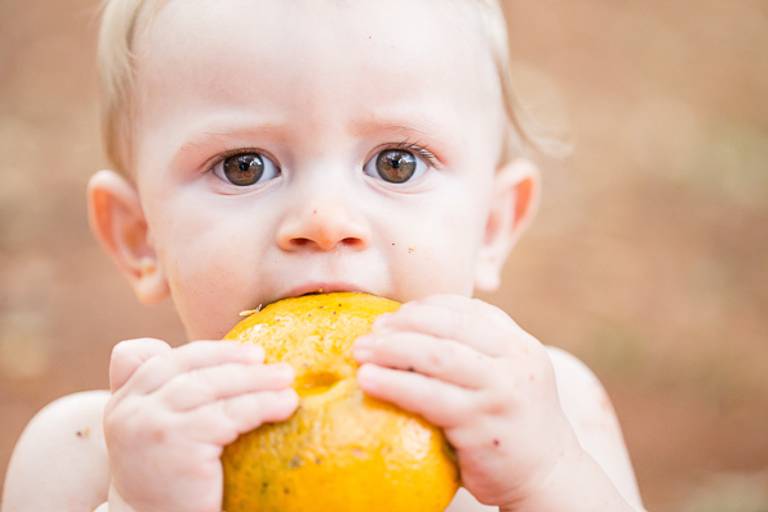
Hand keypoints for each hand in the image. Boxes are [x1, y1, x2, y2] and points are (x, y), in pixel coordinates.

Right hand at [103, 338, 297, 511]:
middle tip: (269, 360)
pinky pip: (228, 415)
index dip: (206, 351)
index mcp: (124, 399)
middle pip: (188, 367)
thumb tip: (225, 361)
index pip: (159, 357)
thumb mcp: (156, 431)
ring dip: (255, 379)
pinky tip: (285, 405)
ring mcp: (151, 424)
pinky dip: (262, 405)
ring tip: (286, 380)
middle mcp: (130, 408)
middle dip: (233, 359)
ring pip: (211, 386)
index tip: (245, 352)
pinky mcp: (177, 442)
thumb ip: (167, 394)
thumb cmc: (168, 480)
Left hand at [353, 294, 580, 507]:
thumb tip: (410, 327)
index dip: (424, 307)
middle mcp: (516, 361)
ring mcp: (501, 391)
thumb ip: (475, 350)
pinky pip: (429, 397)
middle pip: (448, 327)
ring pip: (437, 356)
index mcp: (519, 343)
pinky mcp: (481, 424)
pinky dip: (394, 384)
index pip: (467, 309)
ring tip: (360, 352)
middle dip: (402, 324)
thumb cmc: (510, 422)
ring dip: (391, 349)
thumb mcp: (507, 376)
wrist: (547, 475)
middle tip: (369, 333)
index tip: (393, 315)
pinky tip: (369, 381)